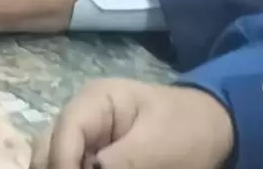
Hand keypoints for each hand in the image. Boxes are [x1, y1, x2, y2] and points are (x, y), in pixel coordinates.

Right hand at [38, 80, 235, 168]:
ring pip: (54, 163)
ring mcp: (85, 137)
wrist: (215, 129)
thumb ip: (121, 163)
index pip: (62, 135)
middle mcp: (81, 117)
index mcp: (94, 101)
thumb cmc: (189, 129)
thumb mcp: (158, 147)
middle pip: (47, 152)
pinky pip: (76, 166)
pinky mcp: (94, 156)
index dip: (62, 166)